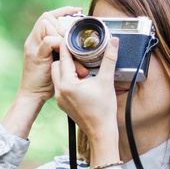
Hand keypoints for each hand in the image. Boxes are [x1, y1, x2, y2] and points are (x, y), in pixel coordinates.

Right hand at [16, 6, 82, 103]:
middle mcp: (33, 40)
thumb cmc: (47, 80)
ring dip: (59, 31)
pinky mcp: (35, 56)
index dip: (63, 11)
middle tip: (72, 31)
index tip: (78, 10)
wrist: (32, 95)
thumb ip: (65, 52)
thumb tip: (85, 49)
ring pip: (45, 25)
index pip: (49, 16)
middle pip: (46, 17)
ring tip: (69, 40)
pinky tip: (65, 49)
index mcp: (39, 40)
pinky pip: (47, 41)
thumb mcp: (58, 62)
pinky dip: (58, 42)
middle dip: (61, 20)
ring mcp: (33, 47)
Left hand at [51, 37, 119, 153]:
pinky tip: (80, 81)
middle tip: (81, 58)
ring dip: (67, 70)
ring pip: (57, 76)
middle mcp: (59, 91)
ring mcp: (59, 98)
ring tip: (82, 71)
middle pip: (56, 65)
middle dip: (67, 59)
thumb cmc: (104, 110)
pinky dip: (67, 80)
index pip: (63, 58)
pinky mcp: (62, 104)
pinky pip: (60, 86)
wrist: (101, 131)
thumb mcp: (106, 81)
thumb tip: (113, 42)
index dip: (67, 45)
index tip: (70, 37)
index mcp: (67, 84)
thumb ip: (109, 59)